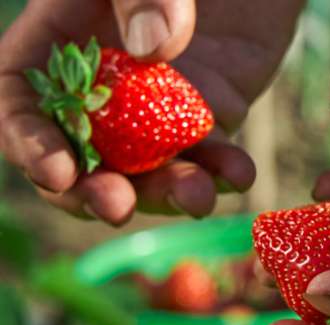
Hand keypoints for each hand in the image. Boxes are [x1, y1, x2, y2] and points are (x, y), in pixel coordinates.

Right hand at [0, 0, 301, 224]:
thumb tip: (152, 52)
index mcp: (61, 44)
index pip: (22, 106)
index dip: (31, 146)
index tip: (59, 174)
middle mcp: (104, 87)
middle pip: (84, 157)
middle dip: (96, 190)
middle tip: (117, 207)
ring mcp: (157, 107)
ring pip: (150, 169)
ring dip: (168, 193)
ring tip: (197, 198)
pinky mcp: (209, 113)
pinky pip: (212, 154)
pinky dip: (224, 170)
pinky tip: (239, 172)